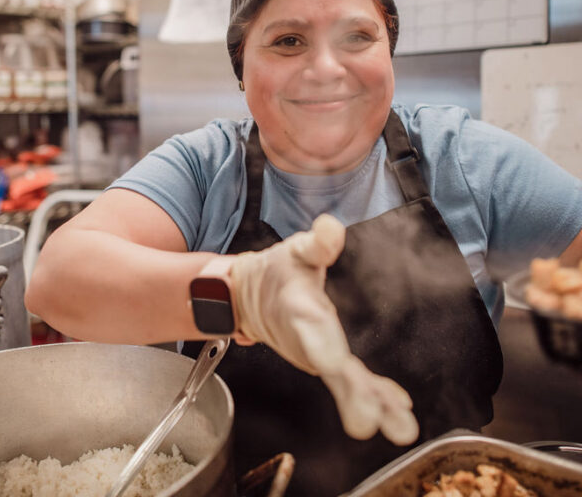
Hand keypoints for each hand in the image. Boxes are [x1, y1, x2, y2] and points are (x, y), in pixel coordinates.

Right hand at [230, 214, 418, 443]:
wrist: (251, 298)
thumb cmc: (277, 271)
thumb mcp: (294, 250)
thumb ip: (316, 243)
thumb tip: (331, 226)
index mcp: (298, 308)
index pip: (310, 328)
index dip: (323, 346)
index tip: (335, 366)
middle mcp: (306, 339)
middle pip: (330, 368)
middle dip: (351, 394)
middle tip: (371, 420)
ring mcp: (316, 354)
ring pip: (344, 383)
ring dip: (371, 403)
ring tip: (401, 426)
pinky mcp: (326, 360)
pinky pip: (352, 380)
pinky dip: (375, 394)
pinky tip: (398, 406)